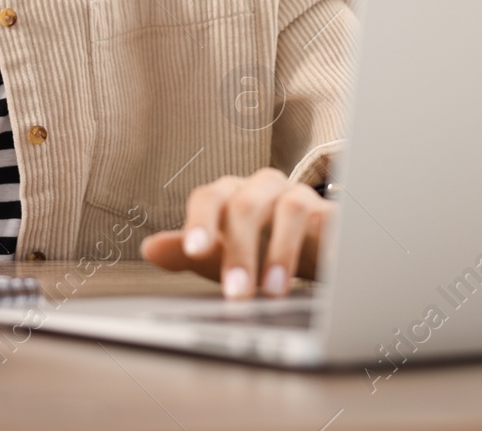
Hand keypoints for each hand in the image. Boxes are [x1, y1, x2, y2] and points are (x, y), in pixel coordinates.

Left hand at [139, 168, 330, 298]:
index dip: (200, 222)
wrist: (309, 248)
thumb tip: (150, 248)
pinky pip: (331, 223)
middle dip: (239, 252)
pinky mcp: (331, 213)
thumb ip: (185, 253)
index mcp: (229, 194)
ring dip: (281, 252)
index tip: (194, 251)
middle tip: (236, 294)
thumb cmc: (256, 248)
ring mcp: (298, 196)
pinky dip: (327, 247)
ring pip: (289, 209)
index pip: (208, 198)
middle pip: (246, 206)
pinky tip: (324, 273)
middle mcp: (262, 188)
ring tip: (274, 292)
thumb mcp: (219, 255)